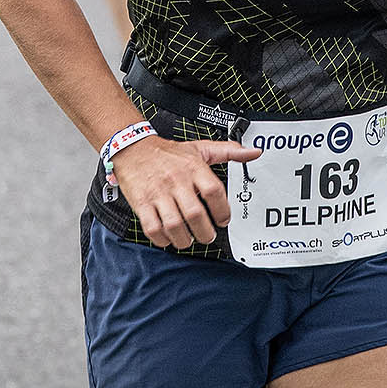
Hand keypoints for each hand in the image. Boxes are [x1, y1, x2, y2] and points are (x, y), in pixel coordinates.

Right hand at [111, 135, 262, 249]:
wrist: (133, 147)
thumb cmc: (168, 152)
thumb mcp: (200, 148)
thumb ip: (228, 151)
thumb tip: (253, 152)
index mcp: (193, 168)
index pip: (214, 191)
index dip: (222, 210)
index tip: (224, 219)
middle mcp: (176, 181)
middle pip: (195, 214)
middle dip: (205, 232)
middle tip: (208, 235)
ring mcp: (158, 193)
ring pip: (174, 224)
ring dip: (184, 239)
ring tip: (189, 239)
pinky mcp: (141, 202)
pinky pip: (152, 227)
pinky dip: (162, 239)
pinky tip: (169, 238)